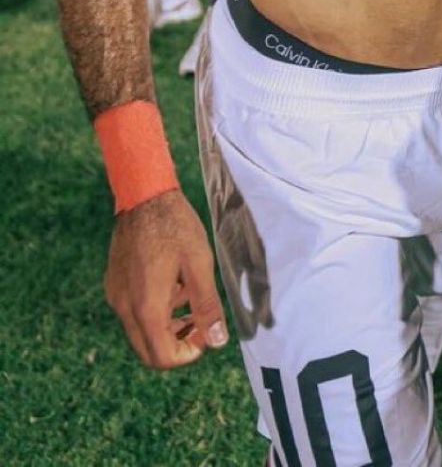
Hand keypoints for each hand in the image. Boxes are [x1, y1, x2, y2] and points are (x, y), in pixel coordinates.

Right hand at [104, 189, 228, 368]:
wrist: (144, 195)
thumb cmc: (175, 227)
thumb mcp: (200, 265)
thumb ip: (207, 306)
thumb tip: (217, 341)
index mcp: (146, 306)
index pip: (162, 356)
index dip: (187, 354)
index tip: (206, 335)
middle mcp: (124, 307)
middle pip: (147, 350)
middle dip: (176, 345)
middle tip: (200, 324)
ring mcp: (116, 296)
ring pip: (139, 332)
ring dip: (166, 328)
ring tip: (191, 302)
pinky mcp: (114, 284)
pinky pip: (132, 312)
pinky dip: (154, 311)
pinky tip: (174, 286)